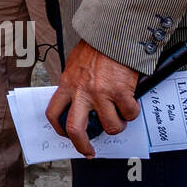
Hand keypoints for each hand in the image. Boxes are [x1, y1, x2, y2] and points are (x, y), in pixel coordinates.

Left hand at [45, 40, 140, 157]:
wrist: (112, 35)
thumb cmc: (95, 48)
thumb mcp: (75, 65)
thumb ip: (75, 84)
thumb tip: (79, 102)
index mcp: (67, 84)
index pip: (53, 112)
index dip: (59, 129)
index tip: (66, 135)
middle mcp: (82, 91)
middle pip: (76, 129)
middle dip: (82, 145)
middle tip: (89, 151)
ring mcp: (101, 93)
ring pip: (110, 126)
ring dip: (117, 126)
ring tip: (120, 117)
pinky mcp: (121, 92)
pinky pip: (129, 113)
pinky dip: (133, 112)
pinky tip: (132, 103)